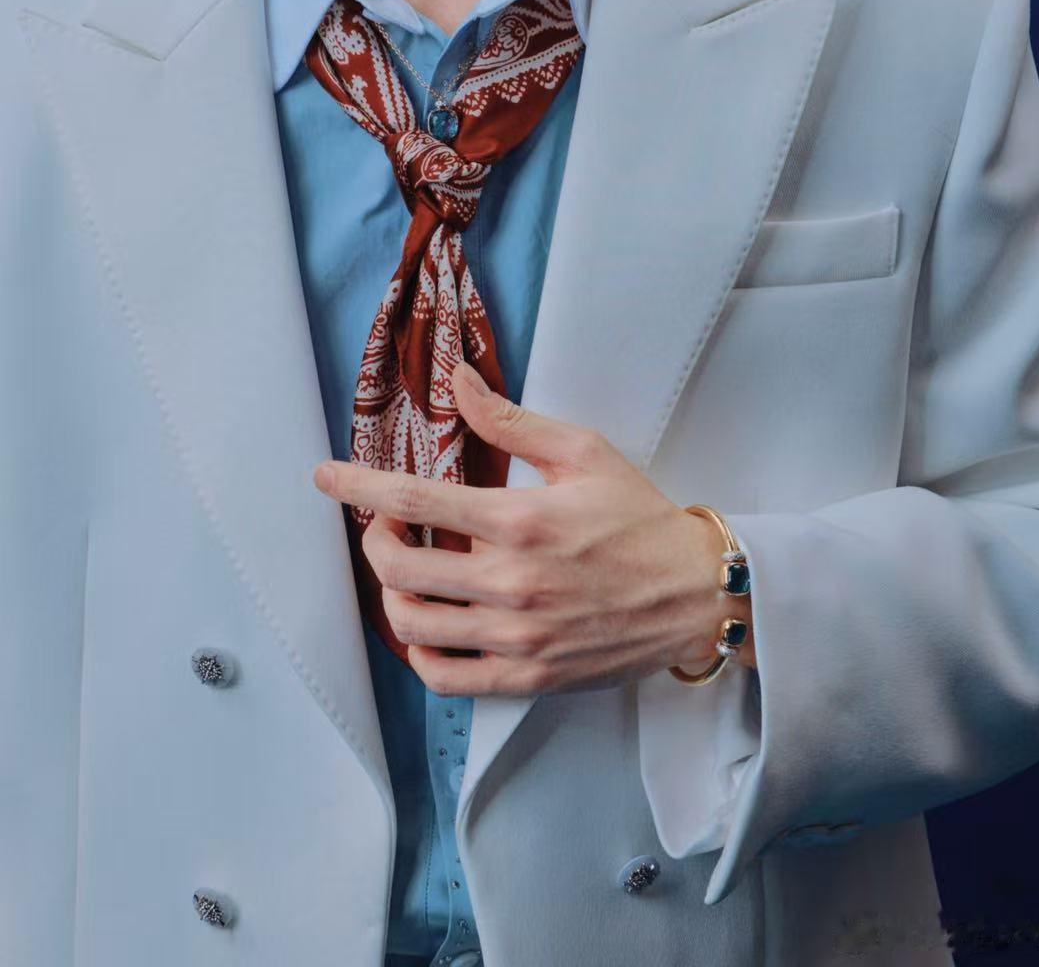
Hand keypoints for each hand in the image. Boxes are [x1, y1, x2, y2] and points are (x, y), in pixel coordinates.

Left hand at [312, 362, 746, 697]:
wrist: (693, 593)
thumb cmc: (640, 518)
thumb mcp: (583, 451)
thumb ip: (510, 420)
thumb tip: (457, 381)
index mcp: (519, 520)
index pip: (414, 502)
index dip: (358, 488)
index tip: (326, 477)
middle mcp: (510, 582)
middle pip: (399, 567)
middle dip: (375, 540)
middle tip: (385, 525)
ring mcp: (515, 635)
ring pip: (413, 623)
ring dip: (393, 593)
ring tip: (408, 571)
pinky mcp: (526, 675)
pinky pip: (444, 676)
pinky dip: (420, 652)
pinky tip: (427, 626)